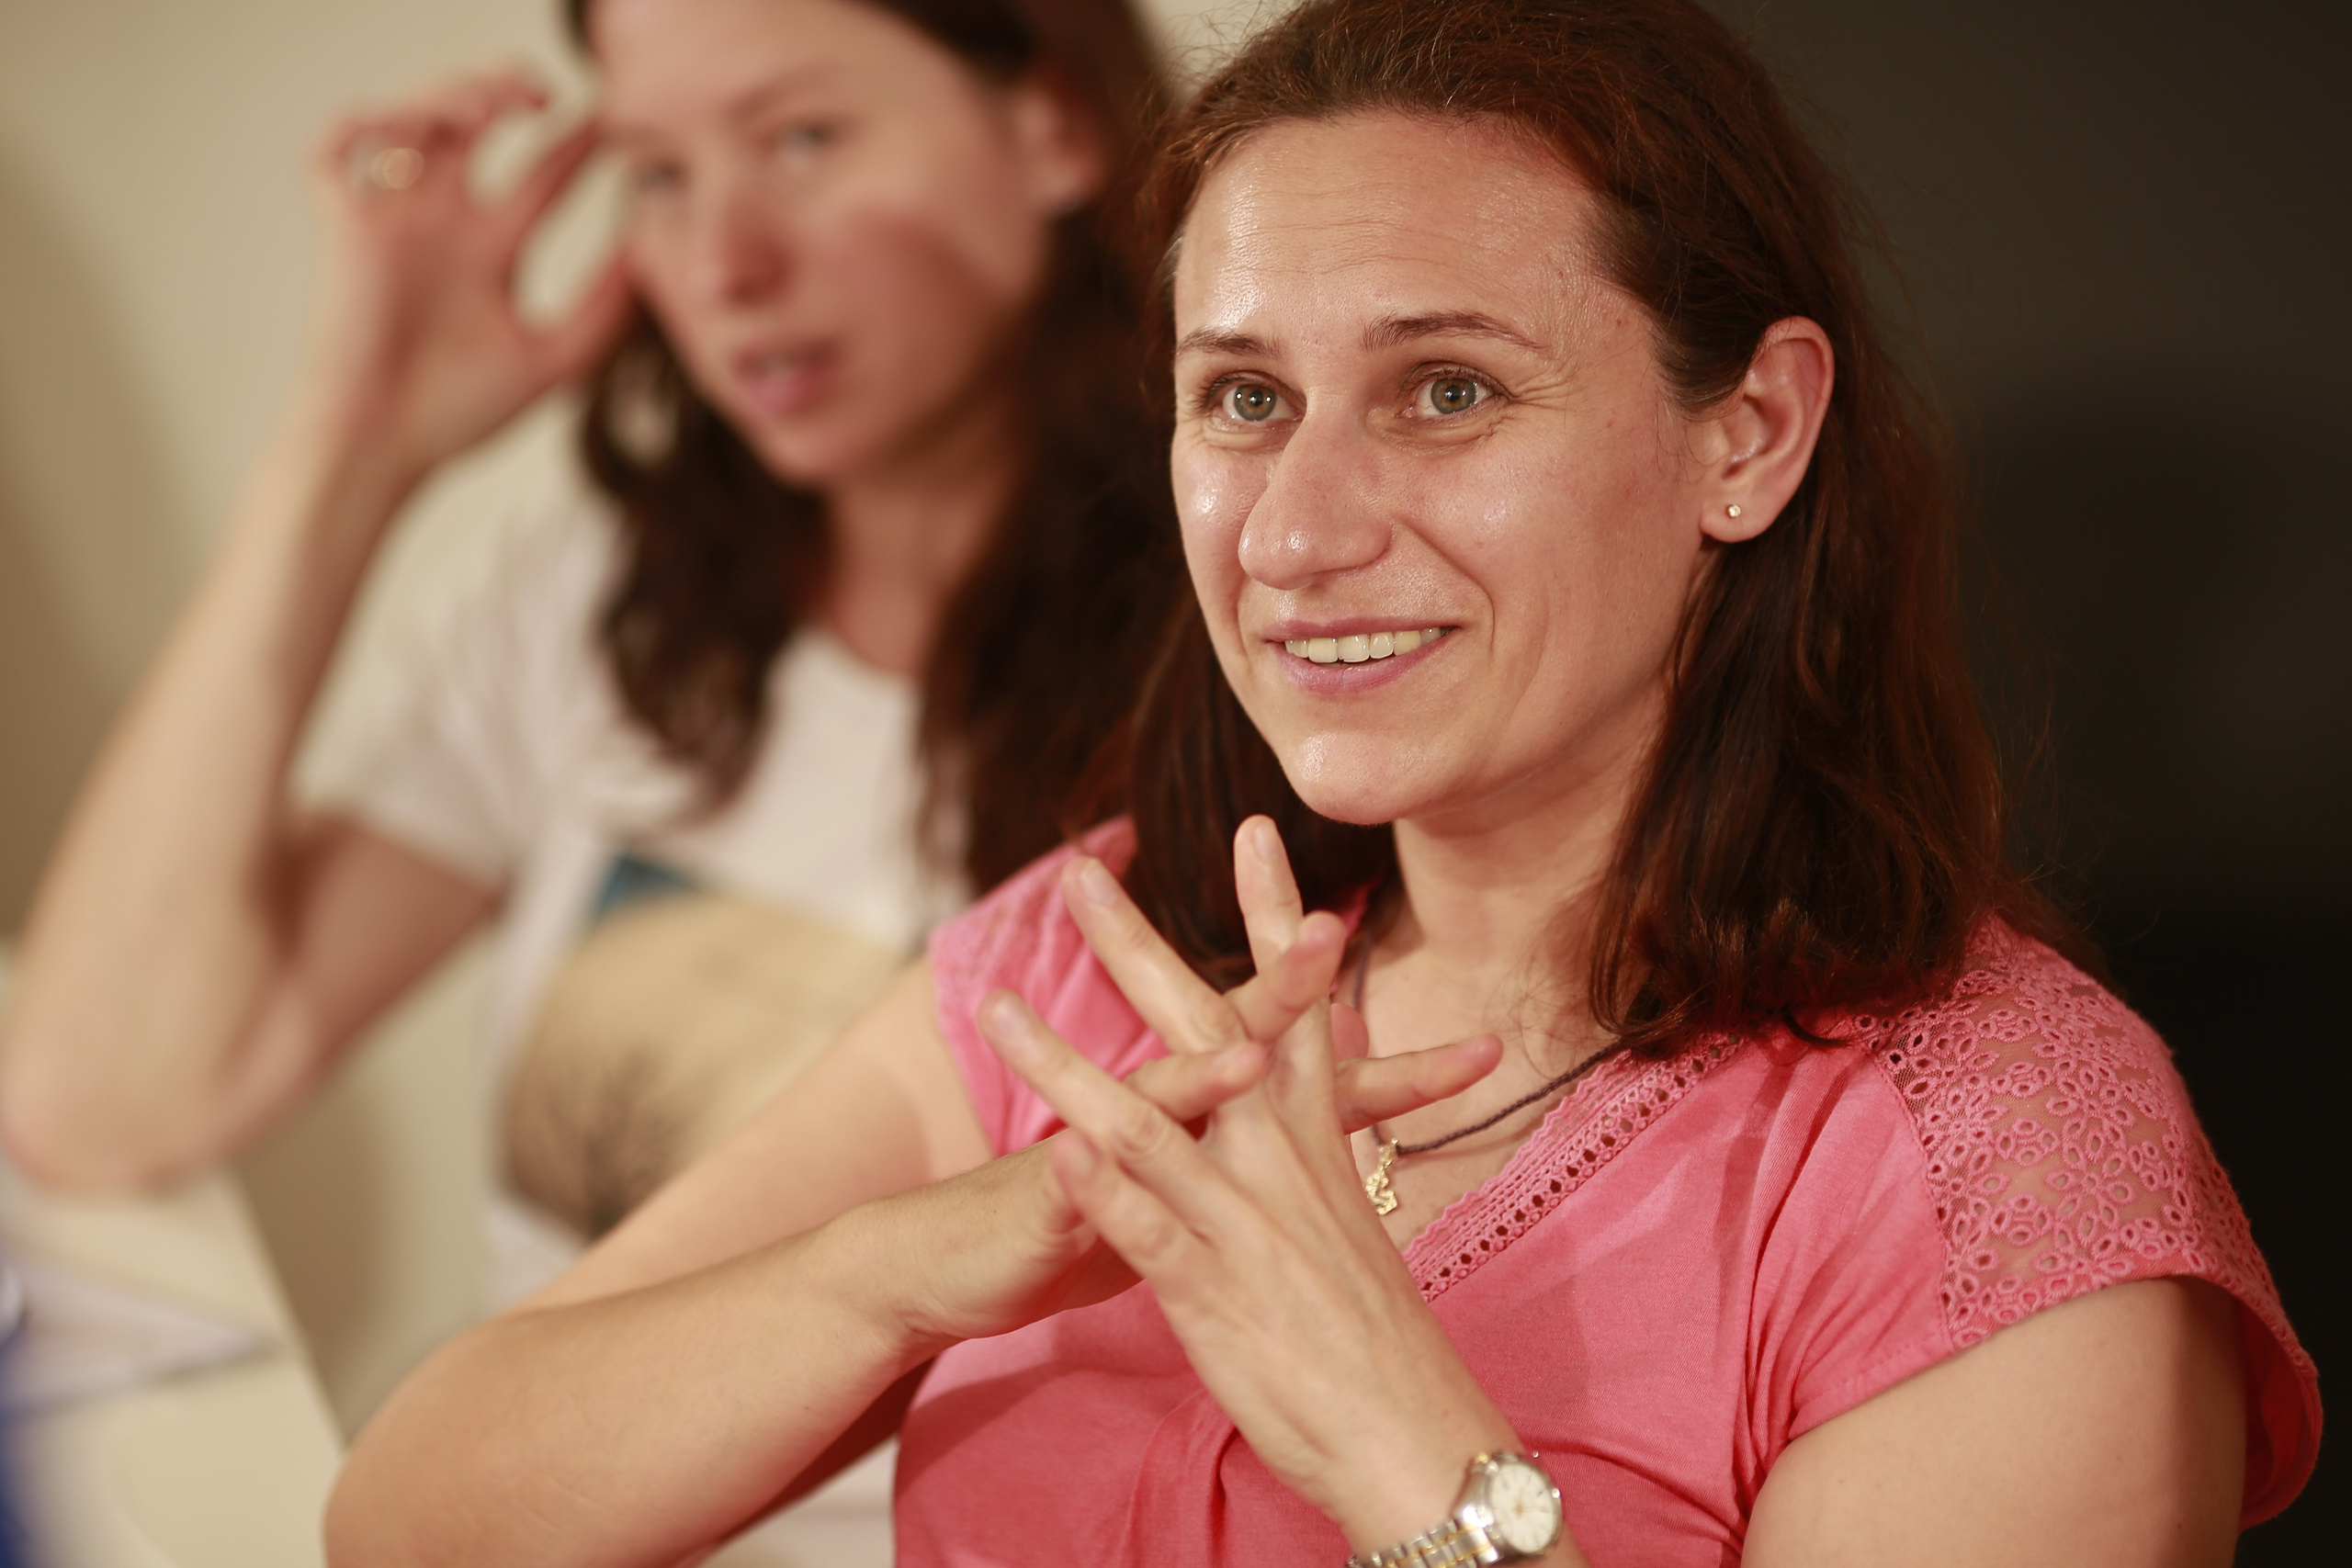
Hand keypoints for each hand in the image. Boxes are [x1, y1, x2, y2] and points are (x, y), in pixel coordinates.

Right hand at [305, 70, 631, 483]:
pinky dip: (364, 123)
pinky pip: (334, 152)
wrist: (385, 446)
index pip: (537, 178)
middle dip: (509, 94)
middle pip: (473, 129)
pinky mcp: (344, 228)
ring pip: (413, 122)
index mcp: (487, 253)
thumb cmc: (458, 413)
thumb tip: (650, 252)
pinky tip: (414, 130)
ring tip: (496, 107)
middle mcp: (440, 226)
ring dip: (450, 96)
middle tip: (551, 94)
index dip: (573, 148)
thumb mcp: (555, 359)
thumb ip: (605, 309)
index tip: (611, 131)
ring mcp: (391, 221)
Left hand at [981, 820, 1524, 1551]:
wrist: (1416, 1436)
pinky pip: (1147, 1229)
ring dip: (1068, 1061)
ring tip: (998, 1010)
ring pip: (1149, 1121)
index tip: (1252, 828)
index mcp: (1317, 1137)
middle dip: (1135, 948)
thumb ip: (1309, 1157)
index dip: (1273, 914)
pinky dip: (1104, 1186)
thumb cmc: (1376, 1337)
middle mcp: (1281, 1159)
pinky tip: (1058, 1147)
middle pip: (1205, 1027)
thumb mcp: (1347, 1222)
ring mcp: (1244, 1221)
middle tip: (1080, 874)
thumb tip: (1291, 1107)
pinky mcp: (1214, 1292)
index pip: (1294, 1000)